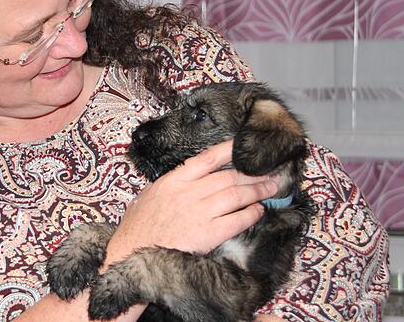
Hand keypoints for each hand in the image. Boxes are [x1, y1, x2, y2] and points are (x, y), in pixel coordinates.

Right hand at [106, 140, 277, 263]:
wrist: (131, 257)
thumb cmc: (137, 230)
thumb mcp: (148, 197)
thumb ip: (170, 185)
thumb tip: (188, 177)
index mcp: (173, 181)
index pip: (207, 158)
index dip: (229, 150)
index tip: (245, 145)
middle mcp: (189, 193)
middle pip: (229, 177)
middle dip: (253, 174)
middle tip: (270, 171)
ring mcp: (199, 213)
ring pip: (236, 195)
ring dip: (258, 191)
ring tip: (272, 188)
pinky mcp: (207, 235)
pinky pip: (237, 220)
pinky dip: (251, 214)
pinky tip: (259, 211)